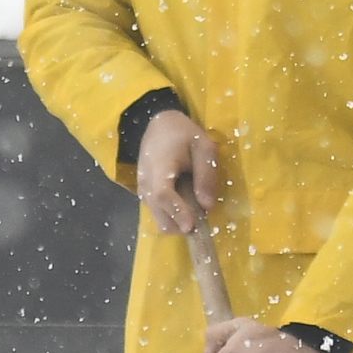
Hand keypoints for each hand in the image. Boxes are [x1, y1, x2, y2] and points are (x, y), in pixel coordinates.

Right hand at [133, 108, 221, 239]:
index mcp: (160, 167)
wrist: (158, 126)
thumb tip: (208, 207)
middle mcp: (146, 183)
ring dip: (177, 221)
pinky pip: (158, 213)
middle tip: (202, 222)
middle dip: (179, 225)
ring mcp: (143, 190)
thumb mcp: (204, 147)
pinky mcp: (145, 194)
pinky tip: (185, 203)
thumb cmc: (183, 134)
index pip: (163, 195)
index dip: (177, 212)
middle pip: (159, 216)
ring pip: (159, 219)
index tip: (191, 226)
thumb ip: (206, 175)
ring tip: (195, 210)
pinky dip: (172, 215)